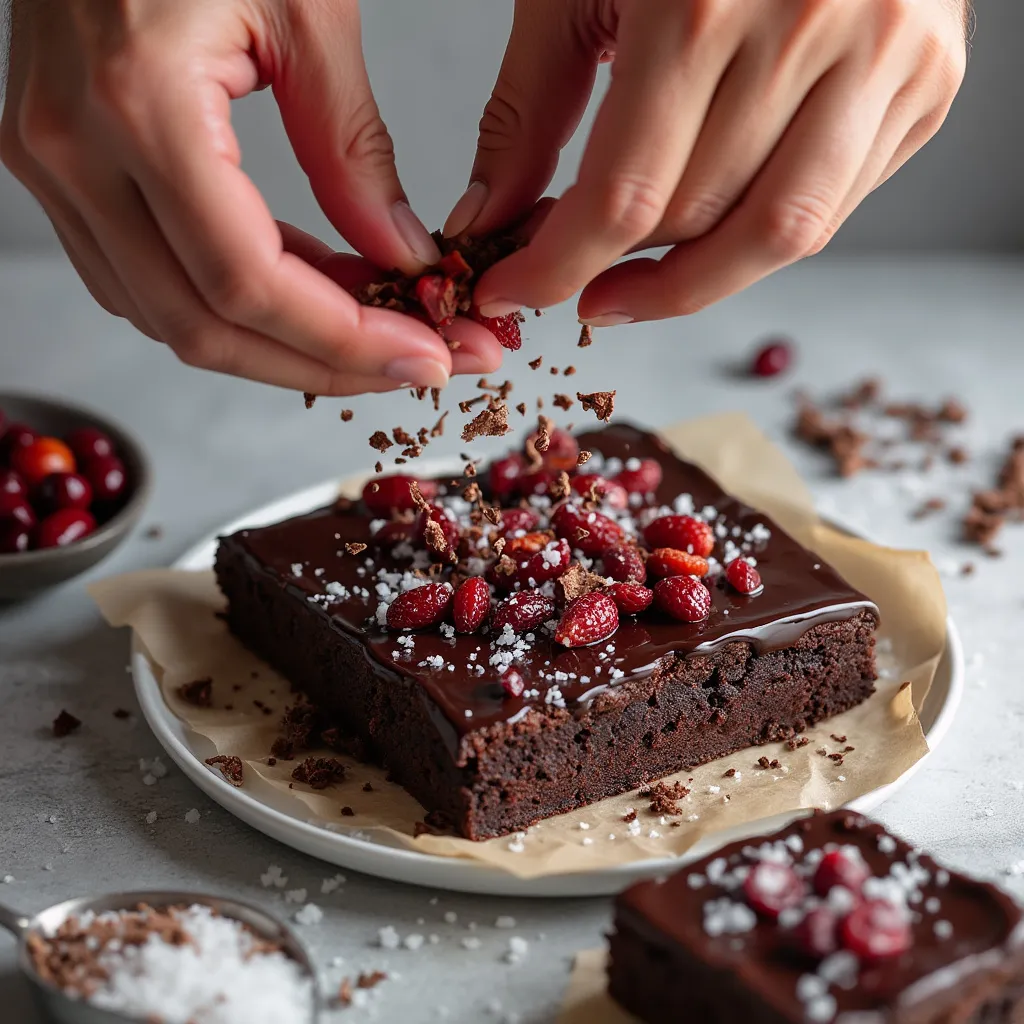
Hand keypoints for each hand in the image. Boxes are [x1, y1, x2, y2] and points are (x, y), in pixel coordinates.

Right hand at [0, 0, 502, 393]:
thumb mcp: (307, 10)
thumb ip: (353, 150)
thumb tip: (403, 257)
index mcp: (138, 102)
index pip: (247, 282)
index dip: (344, 340)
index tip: (423, 357)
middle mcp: (74, 151)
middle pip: (204, 327)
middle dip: (322, 364)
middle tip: (409, 366)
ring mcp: (52, 165)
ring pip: (169, 319)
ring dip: (278, 344)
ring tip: (370, 331)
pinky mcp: (58, 168)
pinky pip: (142, 280)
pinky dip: (230, 305)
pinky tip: (301, 294)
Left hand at [448, 0, 968, 324]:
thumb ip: (530, 108)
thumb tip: (488, 216)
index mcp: (704, 0)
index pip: (623, 196)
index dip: (557, 268)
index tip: (515, 291)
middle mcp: (811, 29)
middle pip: (694, 221)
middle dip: (616, 266)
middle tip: (574, 272)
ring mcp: (886, 57)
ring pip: (777, 235)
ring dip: (694, 278)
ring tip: (637, 280)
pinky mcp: (927, 82)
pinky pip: (834, 206)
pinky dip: (762, 233)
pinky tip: (716, 224)